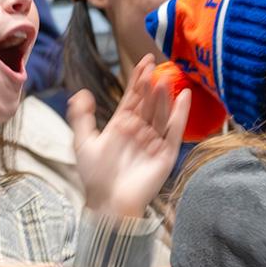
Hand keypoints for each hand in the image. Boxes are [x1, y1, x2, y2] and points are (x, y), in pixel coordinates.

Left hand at [68, 54, 190, 216]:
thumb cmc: (96, 177)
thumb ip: (82, 118)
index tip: (144, 63)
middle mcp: (139, 131)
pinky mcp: (166, 154)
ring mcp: (153, 142)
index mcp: (121, 126)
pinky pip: (175, 132)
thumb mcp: (84, 143)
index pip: (132, 98)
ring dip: (163, 97)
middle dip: (150, 85)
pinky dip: (180, 115)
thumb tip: (81, 93)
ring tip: (164, 79)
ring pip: (160, 114)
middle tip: (154, 65)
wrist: (109, 203)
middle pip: (148, 103)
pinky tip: (184, 97)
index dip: (137, 81)